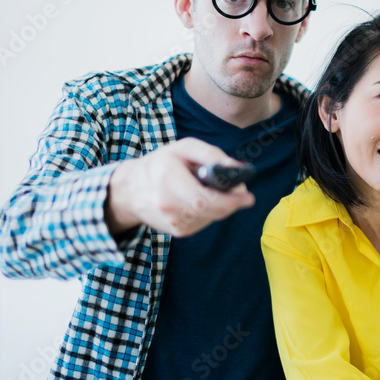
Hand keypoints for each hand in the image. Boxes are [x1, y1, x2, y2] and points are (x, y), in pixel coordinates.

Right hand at [106, 137, 254, 236]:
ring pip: (211, 218)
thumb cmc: (161, 164)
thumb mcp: (183, 148)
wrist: (131, 189)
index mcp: (167, 179)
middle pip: (211, 212)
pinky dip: (211, 213)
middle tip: (242, 195)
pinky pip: (204, 223)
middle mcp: (167, 204)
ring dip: (222, 207)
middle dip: (232, 203)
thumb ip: (211, 155)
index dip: (230, 200)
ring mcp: (171, 221)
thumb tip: (236, 168)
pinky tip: (203, 202)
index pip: (203, 199)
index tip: (247, 196)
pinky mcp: (177, 231)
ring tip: (217, 192)